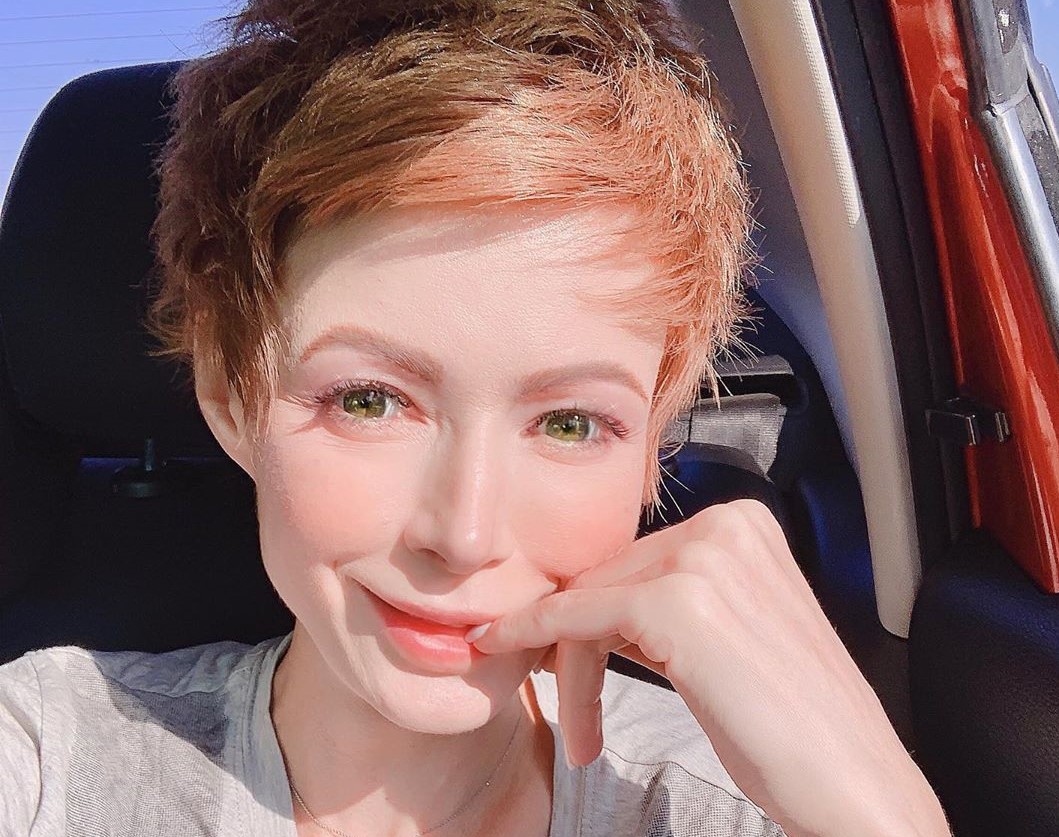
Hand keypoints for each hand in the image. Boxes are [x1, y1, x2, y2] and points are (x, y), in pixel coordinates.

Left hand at [468, 499, 950, 836]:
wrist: (855, 786)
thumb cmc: (798, 727)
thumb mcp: (729, 639)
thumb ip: (672, 602)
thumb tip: (589, 601)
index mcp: (745, 525)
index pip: (639, 561)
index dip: (593, 614)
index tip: (555, 651)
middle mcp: (727, 526)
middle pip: (611, 577)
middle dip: (578, 645)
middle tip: (571, 713)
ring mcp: (704, 560)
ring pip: (590, 599)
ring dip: (570, 667)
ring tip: (582, 733)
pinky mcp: (677, 604)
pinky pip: (578, 616)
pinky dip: (536, 637)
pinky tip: (510, 655)